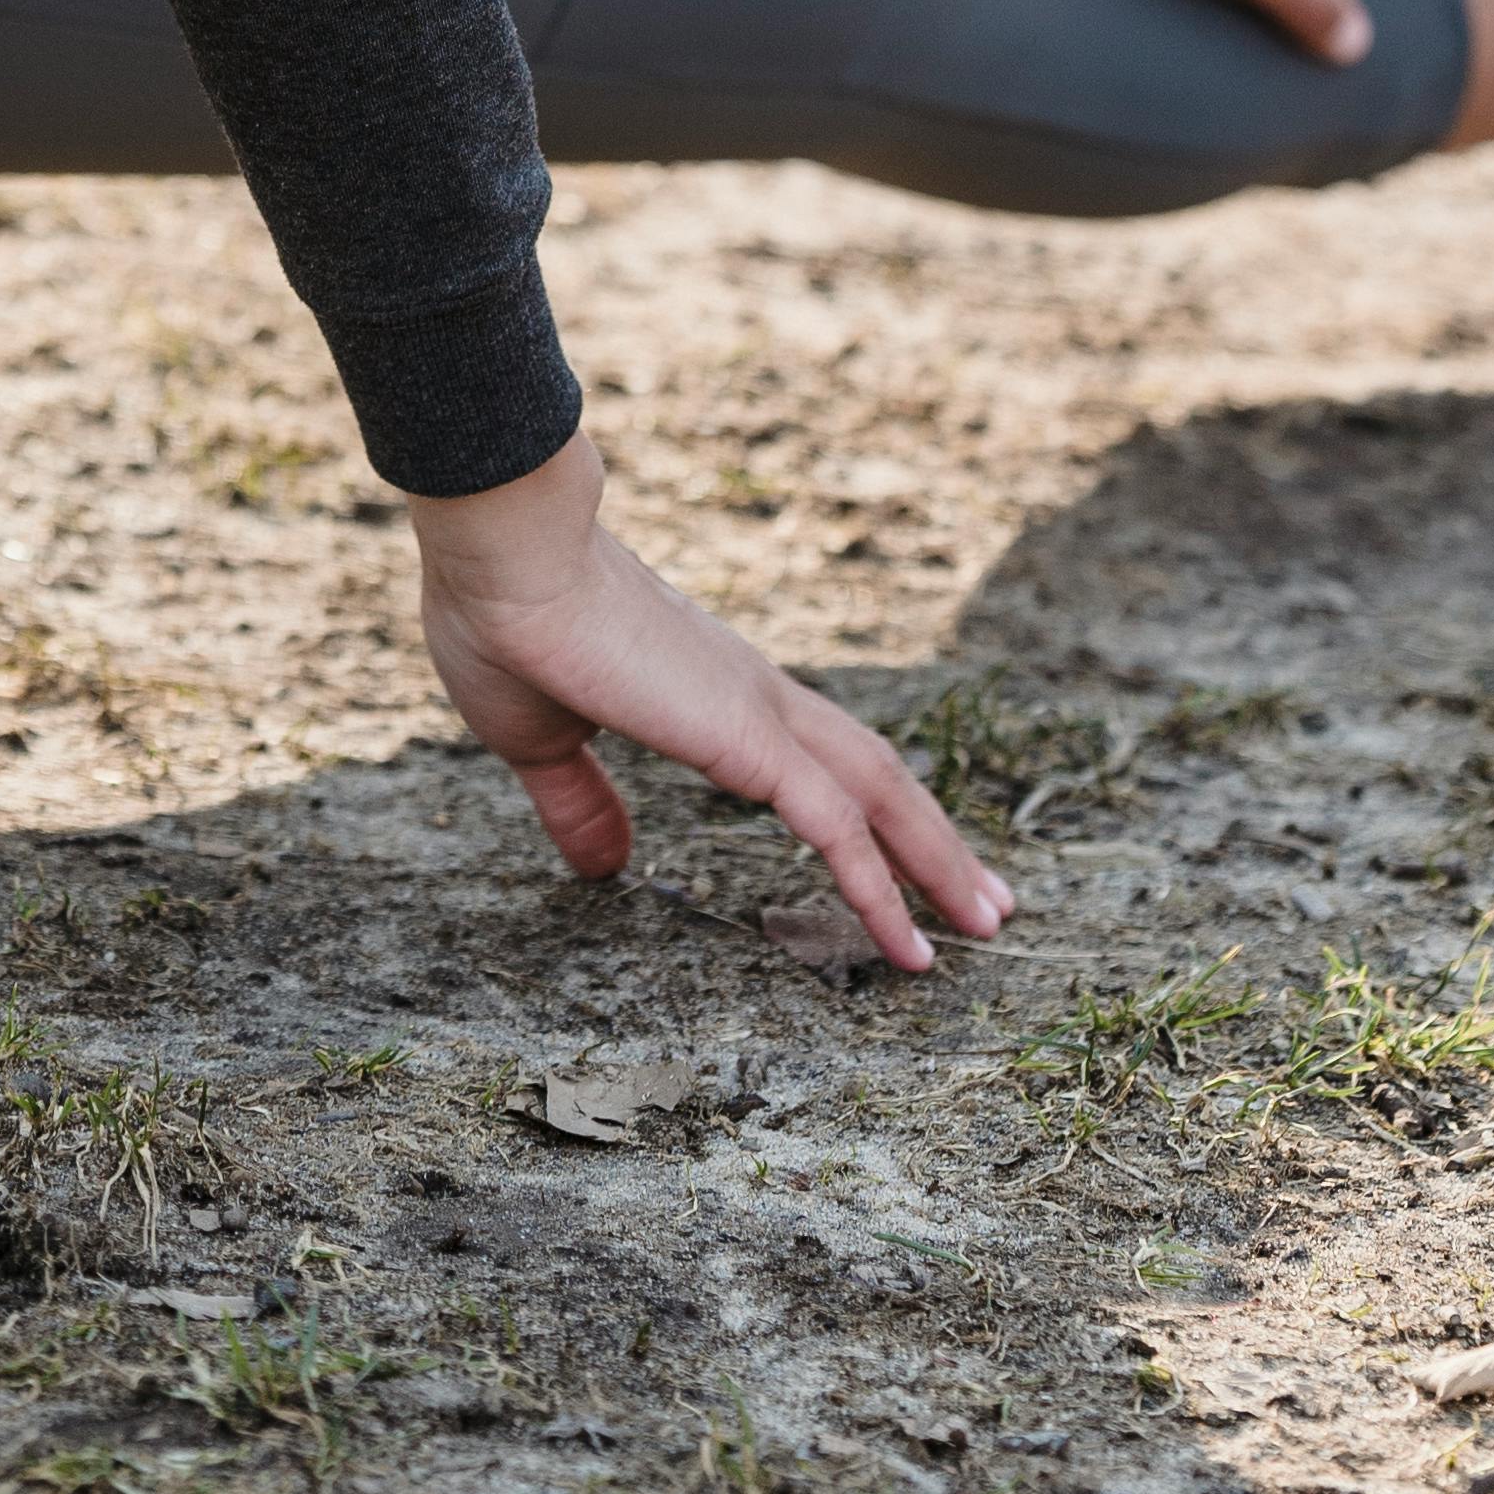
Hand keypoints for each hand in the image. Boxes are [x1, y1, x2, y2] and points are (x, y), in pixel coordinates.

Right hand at [408, 431, 1007, 973]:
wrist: (505, 551)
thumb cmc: (506, 622)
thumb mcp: (542, 739)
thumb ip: (580, 801)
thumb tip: (606, 866)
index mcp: (712, 694)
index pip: (817, 759)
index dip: (866, 811)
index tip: (901, 863)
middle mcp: (757, 696)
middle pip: (876, 775)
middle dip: (935, 842)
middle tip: (986, 904)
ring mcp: (760, 711)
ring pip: (880, 794)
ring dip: (939, 860)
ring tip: (988, 921)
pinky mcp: (747, 737)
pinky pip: (834, 825)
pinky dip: (879, 886)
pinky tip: (906, 941)